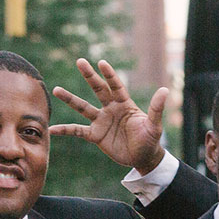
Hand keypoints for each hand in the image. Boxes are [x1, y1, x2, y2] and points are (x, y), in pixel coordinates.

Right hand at [50, 58, 168, 173]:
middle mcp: (111, 109)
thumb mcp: (154, 126)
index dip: (109, 75)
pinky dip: (65, 130)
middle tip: (80, 61)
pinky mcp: (95, 135)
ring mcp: (101, 121)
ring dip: (70, 99)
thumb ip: (156, 109)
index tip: (101, 63)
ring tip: (56, 90)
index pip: (116, 86)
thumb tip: (165, 90)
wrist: (143, 158)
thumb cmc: (150, 140)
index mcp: (125, 104)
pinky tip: (52, 129)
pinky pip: (77, 131)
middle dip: (89, 76)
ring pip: (83, 107)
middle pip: (98, 89)